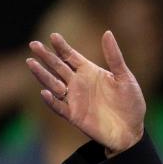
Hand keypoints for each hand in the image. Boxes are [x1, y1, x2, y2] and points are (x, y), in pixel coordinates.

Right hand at [26, 31, 146, 153]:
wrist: (132, 131)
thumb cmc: (131, 103)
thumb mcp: (125, 78)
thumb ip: (114, 57)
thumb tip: (107, 32)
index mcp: (90, 72)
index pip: (71, 56)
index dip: (62, 47)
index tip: (53, 36)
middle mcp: (79, 83)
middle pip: (58, 67)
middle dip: (46, 56)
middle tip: (34, 44)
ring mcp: (75, 99)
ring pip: (53, 84)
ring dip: (42, 75)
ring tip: (31, 62)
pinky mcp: (74, 115)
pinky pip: (59, 107)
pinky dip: (51, 100)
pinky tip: (45, 92)